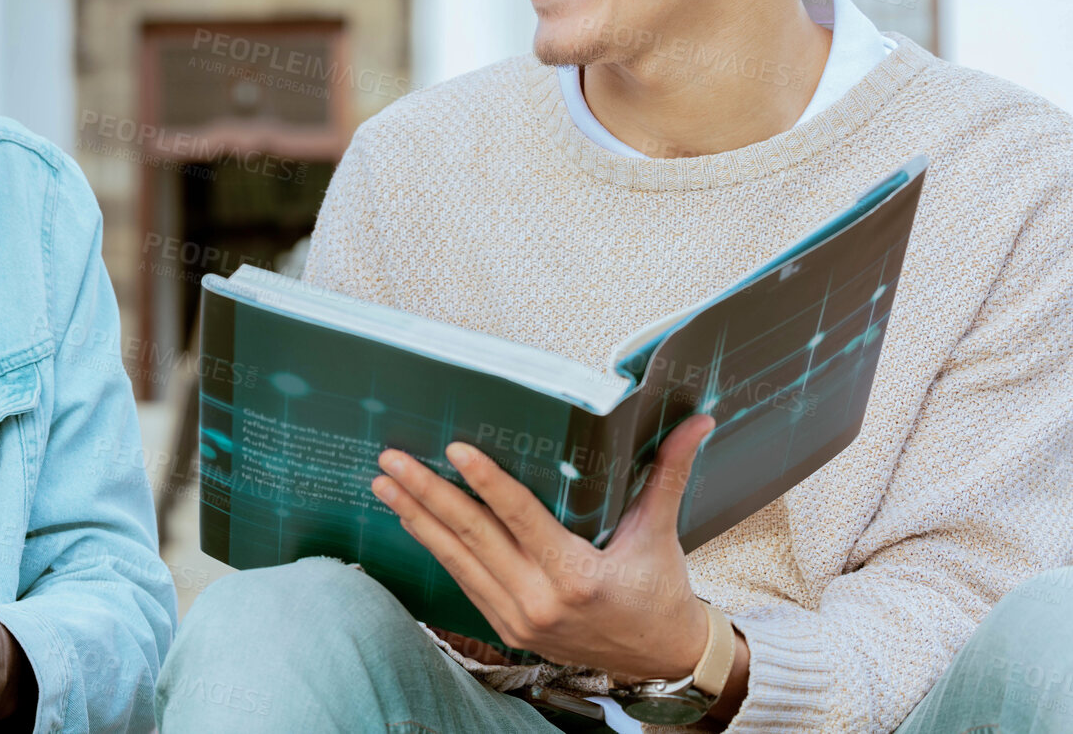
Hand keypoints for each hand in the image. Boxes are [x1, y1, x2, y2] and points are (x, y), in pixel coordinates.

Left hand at [372, 415, 715, 680]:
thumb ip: (668, 473)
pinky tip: (412, 519)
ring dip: (417, 519)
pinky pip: (462, 581)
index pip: (520, 519)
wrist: (661, 661)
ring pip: (456, 561)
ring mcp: (517, 618)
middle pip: (472, 537)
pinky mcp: (506, 628)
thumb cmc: (661, 592)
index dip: (487, 482)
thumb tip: (697, 422)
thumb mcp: (662, 532)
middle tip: (392, 460)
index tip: (455, 450)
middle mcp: (539, 601)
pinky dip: (435, 549)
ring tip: (385, 484)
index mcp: (576, 576)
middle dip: (427, 494)